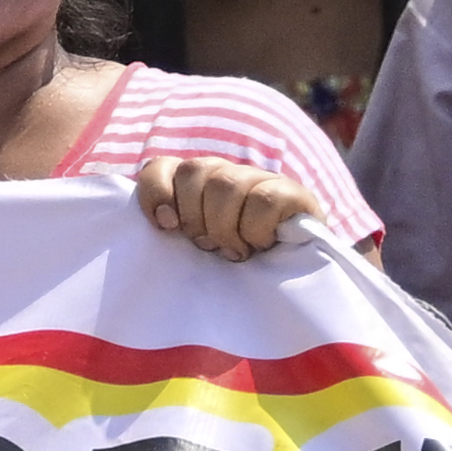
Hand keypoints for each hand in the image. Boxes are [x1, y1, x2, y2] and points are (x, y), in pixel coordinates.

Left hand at [128, 151, 319, 259]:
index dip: (156, 192)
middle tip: (208, 246)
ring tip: (235, 251)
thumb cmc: (236, 270)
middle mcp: (228, 173)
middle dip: (194, 217)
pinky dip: (254, 229)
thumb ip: (175, 230)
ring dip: (224, 228)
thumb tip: (161, 222)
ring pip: (227, 184)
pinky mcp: (293, 192)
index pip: (162, 166)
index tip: (165, 226)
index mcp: (198, 184)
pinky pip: (263, 199)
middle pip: (194, 171)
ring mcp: (262, 179)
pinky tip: (260, 245)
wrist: (295, 284)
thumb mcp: (198, 249)